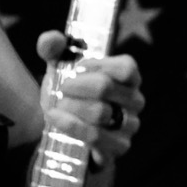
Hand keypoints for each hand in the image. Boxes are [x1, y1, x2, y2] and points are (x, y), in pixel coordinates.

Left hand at [37, 30, 143, 170]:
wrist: (65, 126)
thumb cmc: (69, 89)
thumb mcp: (59, 65)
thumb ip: (52, 47)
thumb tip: (51, 39)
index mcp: (128, 76)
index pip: (125, 68)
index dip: (99, 65)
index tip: (77, 67)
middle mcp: (135, 99)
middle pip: (106, 88)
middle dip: (76, 86)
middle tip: (62, 88)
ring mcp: (130, 125)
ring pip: (100, 113)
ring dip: (72, 107)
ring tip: (57, 105)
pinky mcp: (119, 146)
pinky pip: (97, 137)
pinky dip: (72, 127)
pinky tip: (57, 119)